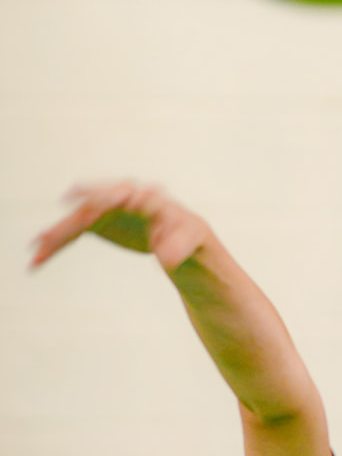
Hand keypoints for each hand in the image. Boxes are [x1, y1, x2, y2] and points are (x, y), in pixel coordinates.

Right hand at [29, 182, 208, 274]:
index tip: (80, 201)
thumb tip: (167, 259)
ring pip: (76, 221)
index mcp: (146, 198)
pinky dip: (56, 245)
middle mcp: (121, 199)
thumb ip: (178, 246)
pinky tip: (39, 259)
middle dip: (70, 222)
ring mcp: (106, 210)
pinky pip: (73, 234)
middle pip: (91, 208)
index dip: (102, 198)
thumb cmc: (189, 235)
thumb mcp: (191, 240)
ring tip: (36, 253)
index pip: (120, 196)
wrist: (181, 238)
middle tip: (48, 237)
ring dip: (56, 237)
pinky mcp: (97, 223)